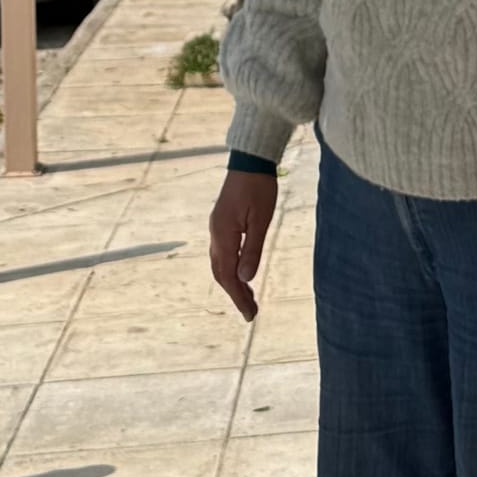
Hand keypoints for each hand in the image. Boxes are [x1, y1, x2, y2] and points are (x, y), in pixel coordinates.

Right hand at [209, 170, 277, 321]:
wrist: (250, 160)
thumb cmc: (259, 188)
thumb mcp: (261, 220)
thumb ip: (253, 250)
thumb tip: (246, 279)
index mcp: (224, 235)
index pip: (229, 276)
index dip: (239, 298)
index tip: (250, 315)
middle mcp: (216, 234)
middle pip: (221, 273)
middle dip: (235, 294)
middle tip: (251, 312)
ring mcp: (216, 228)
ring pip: (220, 264)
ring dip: (233, 282)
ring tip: (249, 298)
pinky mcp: (221, 222)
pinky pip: (222, 253)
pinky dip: (231, 268)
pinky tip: (242, 273)